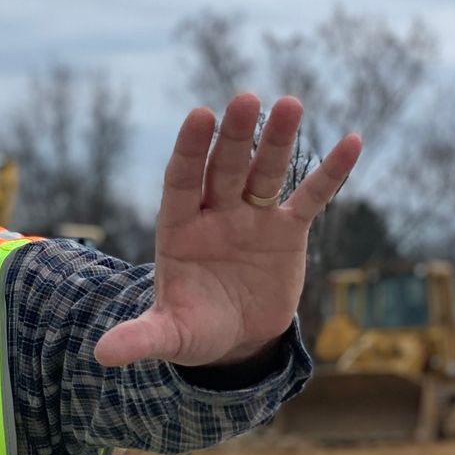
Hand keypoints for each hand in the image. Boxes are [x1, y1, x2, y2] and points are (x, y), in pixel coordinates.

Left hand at [94, 94, 361, 369]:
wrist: (233, 339)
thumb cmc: (193, 330)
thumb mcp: (169, 336)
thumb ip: (141, 338)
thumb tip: (103, 356)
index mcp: (178, 229)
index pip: (181, 181)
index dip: (190, 150)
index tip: (198, 116)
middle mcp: (214, 214)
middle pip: (224, 167)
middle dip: (234, 136)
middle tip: (245, 99)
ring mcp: (252, 218)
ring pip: (265, 172)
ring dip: (277, 140)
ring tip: (290, 104)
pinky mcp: (287, 231)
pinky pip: (311, 197)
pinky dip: (329, 173)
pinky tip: (351, 142)